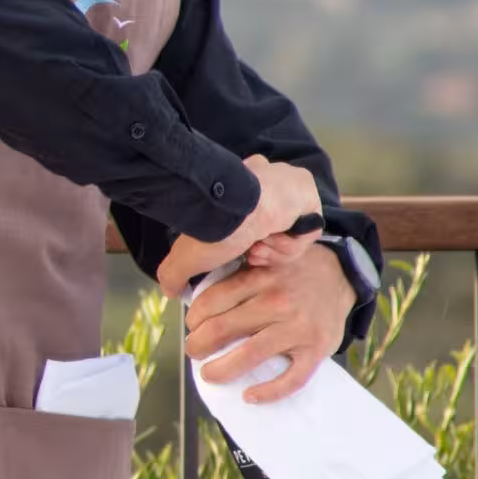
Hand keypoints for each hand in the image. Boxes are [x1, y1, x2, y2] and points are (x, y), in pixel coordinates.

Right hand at [155, 155, 320, 296]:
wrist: (241, 208)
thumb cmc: (215, 226)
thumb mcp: (187, 256)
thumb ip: (176, 274)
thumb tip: (169, 291)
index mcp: (238, 194)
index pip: (251, 228)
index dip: (249, 250)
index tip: (242, 258)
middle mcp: (264, 188)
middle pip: (272, 235)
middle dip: (260, 252)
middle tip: (250, 255)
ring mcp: (287, 192)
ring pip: (289, 236)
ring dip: (273, 250)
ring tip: (258, 245)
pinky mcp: (308, 197)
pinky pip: (305, 232)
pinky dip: (290, 243)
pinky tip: (274, 237)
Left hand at [182, 244, 351, 402]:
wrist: (341, 276)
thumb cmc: (293, 271)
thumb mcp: (265, 257)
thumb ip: (236, 273)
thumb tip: (197, 295)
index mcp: (259, 277)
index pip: (212, 301)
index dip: (193, 318)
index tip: (191, 326)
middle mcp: (276, 302)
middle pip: (223, 329)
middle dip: (198, 345)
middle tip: (193, 351)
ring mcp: (297, 328)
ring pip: (250, 355)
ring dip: (221, 369)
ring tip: (208, 374)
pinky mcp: (316, 350)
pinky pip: (291, 379)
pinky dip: (268, 392)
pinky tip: (249, 396)